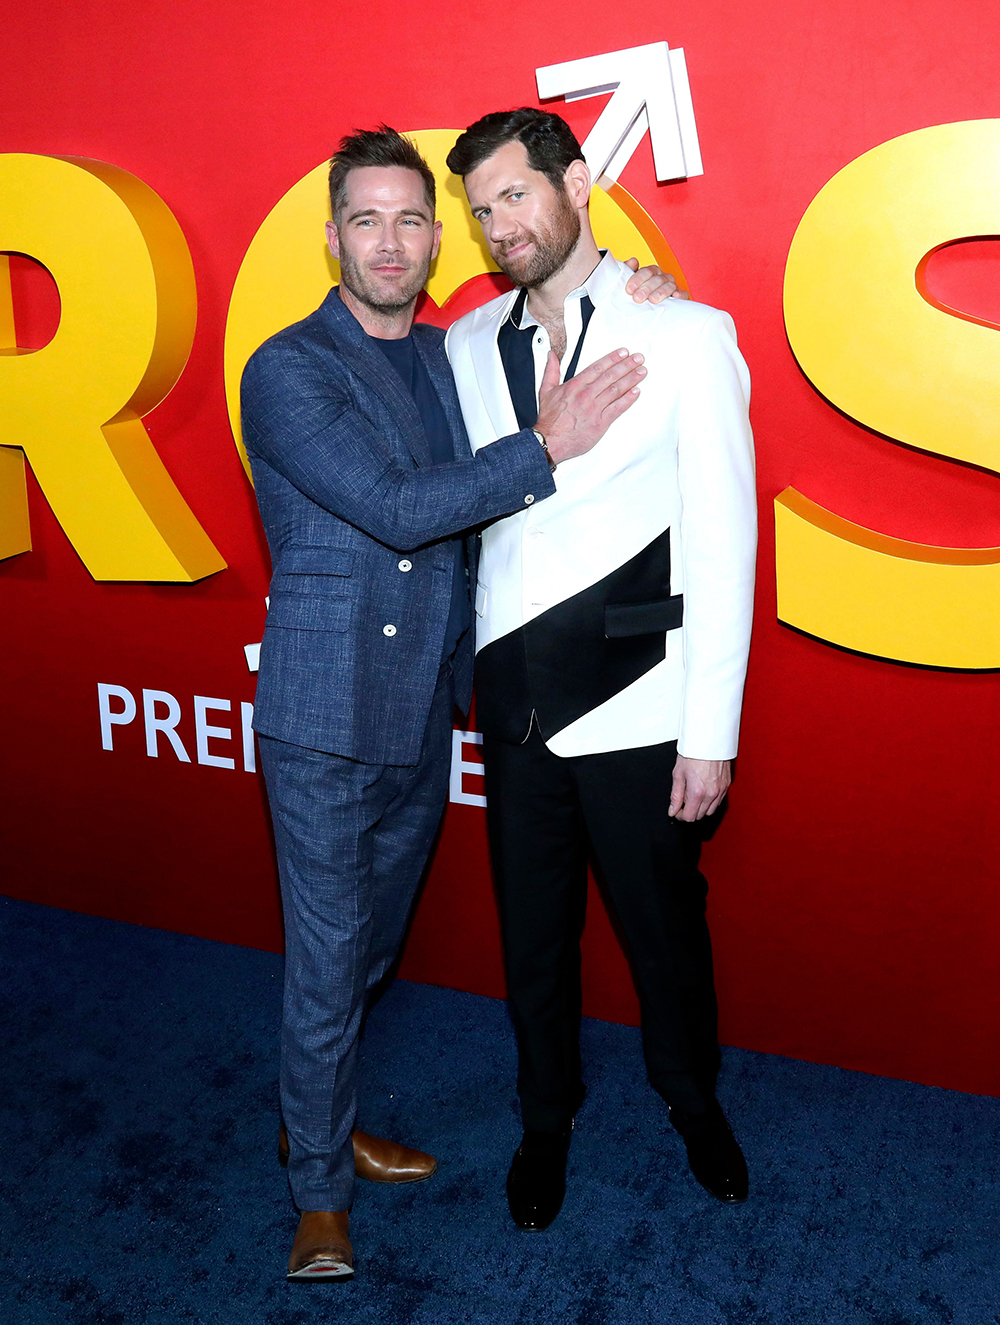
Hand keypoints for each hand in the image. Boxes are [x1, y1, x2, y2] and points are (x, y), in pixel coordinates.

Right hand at [535, 348, 645, 463]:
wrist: (550, 441)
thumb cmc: (550, 420)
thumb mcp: (546, 391)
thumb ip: (551, 371)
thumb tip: (552, 356)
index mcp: (575, 386)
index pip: (598, 367)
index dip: (613, 358)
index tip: (623, 353)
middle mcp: (586, 395)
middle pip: (611, 376)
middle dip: (627, 365)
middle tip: (638, 358)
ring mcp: (594, 409)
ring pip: (616, 390)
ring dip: (631, 379)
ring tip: (642, 371)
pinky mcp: (600, 423)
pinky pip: (617, 408)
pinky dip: (628, 399)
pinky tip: (636, 392)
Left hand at [624, 256, 689, 301]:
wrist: (645, 315)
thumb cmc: (637, 296)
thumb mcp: (630, 286)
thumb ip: (628, 272)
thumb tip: (632, 261)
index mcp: (651, 273)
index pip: (647, 271)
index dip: (638, 279)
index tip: (629, 290)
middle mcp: (662, 278)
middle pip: (657, 279)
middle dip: (646, 288)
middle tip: (637, 298)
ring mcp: (672, 287)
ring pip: (669, 285)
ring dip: (661, 292)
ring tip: (652, 300)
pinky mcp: (681, 297)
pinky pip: (684, 294)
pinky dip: (681, 294)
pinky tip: (675, 297)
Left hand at [668, 756, 730, 821]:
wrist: (709, 740)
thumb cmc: (693, 753)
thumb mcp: (678, 774)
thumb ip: (675, 795)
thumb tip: (673, 810)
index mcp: (697, 792)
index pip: (689, 817)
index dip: (681, 815)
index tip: (677, 810)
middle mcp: (711, 794)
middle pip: (700, 815)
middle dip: (690, 811)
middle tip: (683, 801)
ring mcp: (721, 790)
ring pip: (710, 811)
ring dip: (701, 808)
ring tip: (693, 795)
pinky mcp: (726, 785)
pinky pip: (718, 802)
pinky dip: (710, 801)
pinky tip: (703, 792)